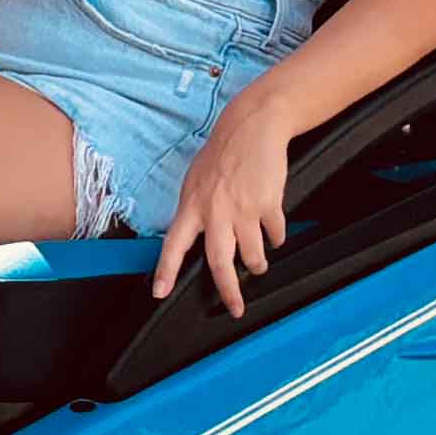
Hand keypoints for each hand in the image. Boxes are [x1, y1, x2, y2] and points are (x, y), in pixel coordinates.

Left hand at [146, 91, 295, 316]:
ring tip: (257, 265)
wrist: (252, 126)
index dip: (165, 270)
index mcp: (192, 205)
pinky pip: (275, 235)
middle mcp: (216, 211)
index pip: (173, 245)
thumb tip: (193, 237)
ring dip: (257, 264)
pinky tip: (274, 235)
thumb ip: (195, 210)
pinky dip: (276, 238)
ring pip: (252, 255)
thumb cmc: (223, 152)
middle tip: (235, 307)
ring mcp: (243, 209)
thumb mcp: (196, 180)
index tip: (159, 292)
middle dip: (228, 290)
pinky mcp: (268, 204)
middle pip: (219, 262)